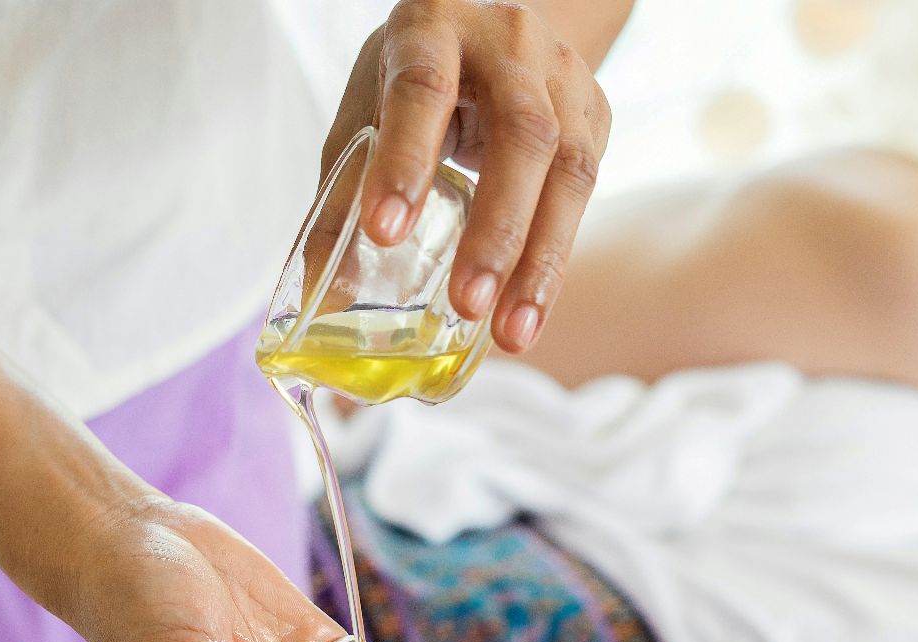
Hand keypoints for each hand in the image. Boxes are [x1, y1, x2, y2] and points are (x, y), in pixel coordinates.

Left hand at [325, 0, 613, 353]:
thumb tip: (322, 291)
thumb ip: (343, 192)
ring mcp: (564, 77)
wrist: (496, 35)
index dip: (405, 159)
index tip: (384, 232)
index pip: (423, 89)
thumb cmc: (417, 79)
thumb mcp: (369, 112)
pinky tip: (528, 313)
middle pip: (520, 133)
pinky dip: (554, 262)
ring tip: (511, 334)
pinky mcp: (595, 116)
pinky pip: (585, 196)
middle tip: (466, 303)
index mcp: (433, 26)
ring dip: (539, 261)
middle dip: (495, 228)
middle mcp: (510, 42)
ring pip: (569, 170)